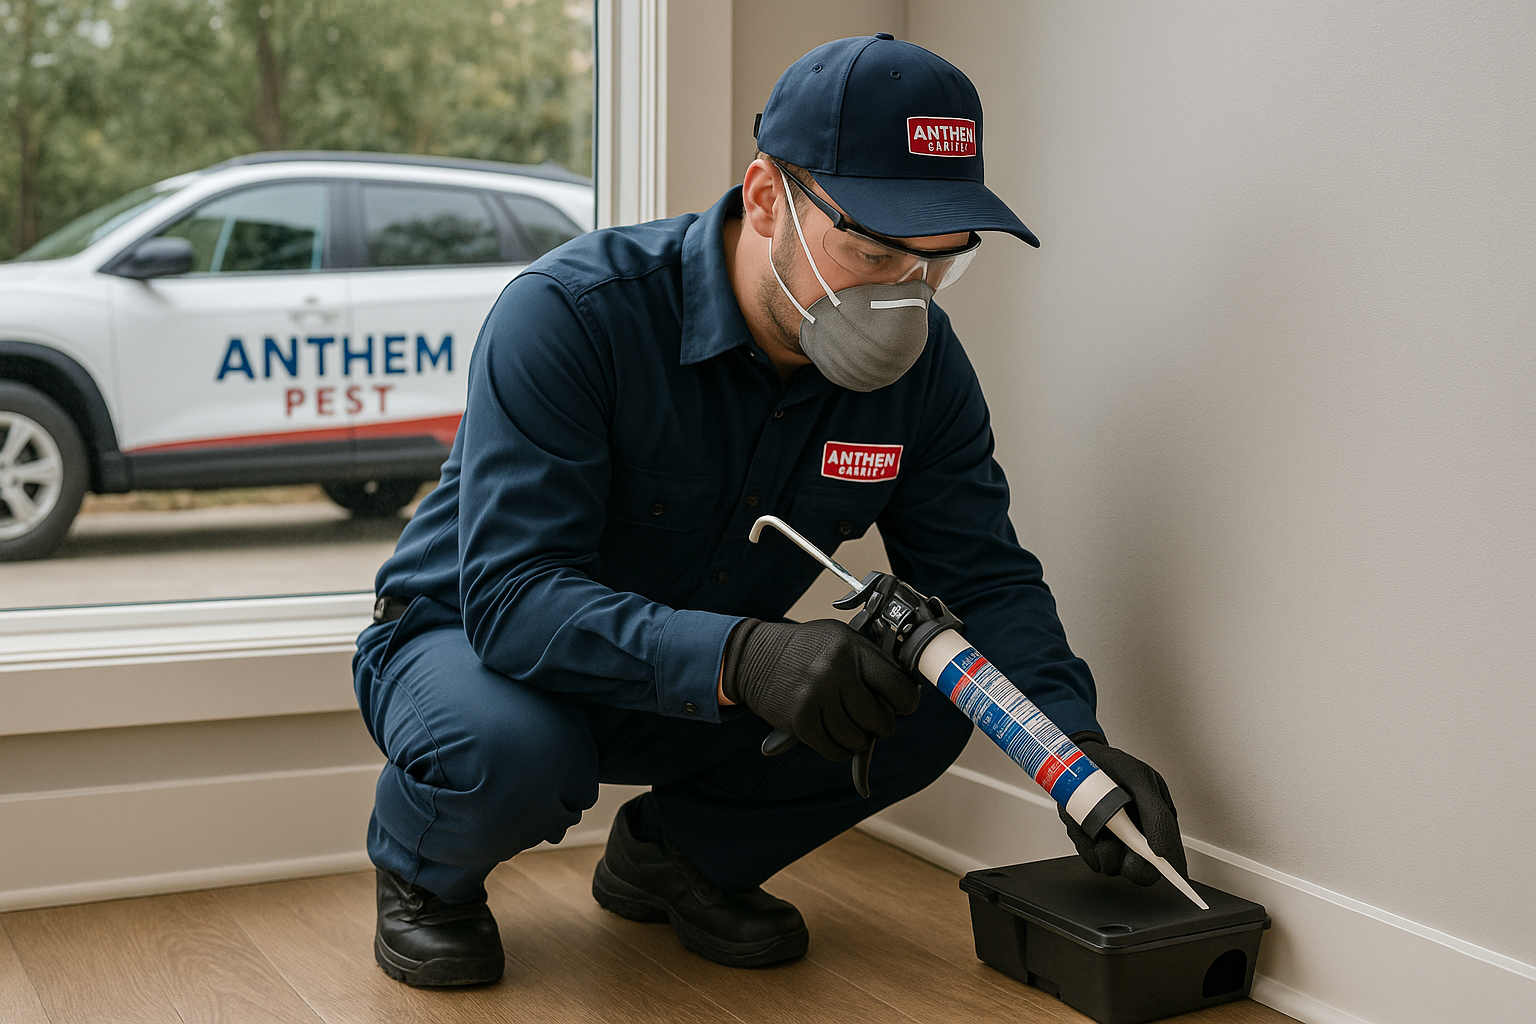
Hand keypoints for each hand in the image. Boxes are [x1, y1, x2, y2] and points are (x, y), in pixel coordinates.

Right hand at [722, 618, 919, 761]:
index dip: (906, 702)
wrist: (754, 656)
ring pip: (858, 740)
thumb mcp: (840, 639)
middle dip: (880, 725)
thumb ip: (871, 661)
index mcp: (852, 648)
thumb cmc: (805, 649)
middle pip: (880, 720)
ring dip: (858, 739)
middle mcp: (835, 671)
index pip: (899, 687)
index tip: (901, 705)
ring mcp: (816, 696)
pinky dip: (839, 750)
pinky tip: (835, 737)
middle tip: (871, 719)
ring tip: (848, 725)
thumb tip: (905, 692)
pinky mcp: (799, 720)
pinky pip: (834, 751)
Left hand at [1057, 734, 1188, 884]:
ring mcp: (1115, 842)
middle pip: (1140, 872)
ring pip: (1109, 865)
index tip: (1170, 880)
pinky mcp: (1092, 843)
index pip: (1172, 860)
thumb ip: (1155, 813)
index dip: (1172, 874)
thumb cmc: (1114, 766)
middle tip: (1112, 842)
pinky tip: (1080, 819)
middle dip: (1125, 862)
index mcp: (1159, 823)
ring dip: (1097, 846)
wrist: (1078, 759)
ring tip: (1091, 819)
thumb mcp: (1139, 778)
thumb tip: (1162, 849)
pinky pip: (1087, 855)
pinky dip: (1080, 839)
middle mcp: (1138, 837)